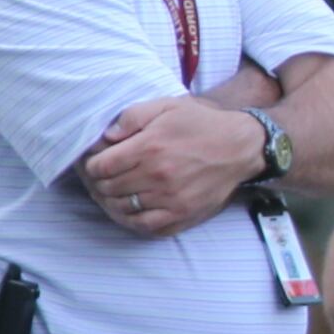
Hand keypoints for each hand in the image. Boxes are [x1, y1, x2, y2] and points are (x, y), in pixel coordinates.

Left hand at [82, 96, 265, 235]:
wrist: (240, 147)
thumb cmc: (202, 124)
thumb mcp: (166, 106)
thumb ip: (132, 116)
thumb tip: (107, 136)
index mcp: (150, 148)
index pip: (100, 167)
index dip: (92, 164)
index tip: (96, 161)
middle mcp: (158, 176)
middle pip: (108, 189)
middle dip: (99, 182)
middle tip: (101, 177)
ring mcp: (170, 199)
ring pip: (123, 209)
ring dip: (112, 201)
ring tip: (112, 192)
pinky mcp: (182, 215)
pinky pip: (145, 226)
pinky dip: (131, 220)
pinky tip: (129, 210)